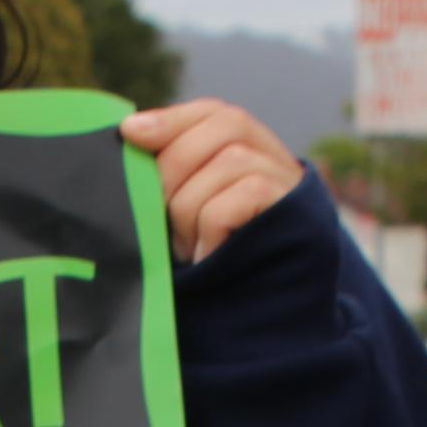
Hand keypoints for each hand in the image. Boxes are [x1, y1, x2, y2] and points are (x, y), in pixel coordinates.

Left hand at [121, 99, 300, 261]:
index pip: (214, 112)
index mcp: (251, 150)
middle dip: (176, 168)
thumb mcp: (194, 211)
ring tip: (186, 247)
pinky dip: (212, 226)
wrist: (273, 313)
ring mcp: (290, 183)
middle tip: (161, 218)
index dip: (173, 118)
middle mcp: (276, 158)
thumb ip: (176, 174)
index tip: (129, 133)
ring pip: (229, 161)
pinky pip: (245, 195)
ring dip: (191, 207)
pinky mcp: (297, 212)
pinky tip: (206, 255)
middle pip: (223, 127)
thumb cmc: (219, 261)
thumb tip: (131, 131)